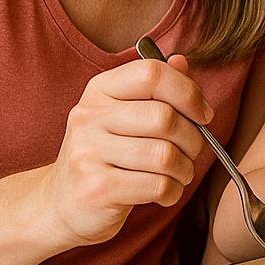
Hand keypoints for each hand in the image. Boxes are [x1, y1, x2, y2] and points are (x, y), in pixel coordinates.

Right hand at [43, 54, 211, 247]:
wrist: (61, 203)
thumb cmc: (104, 154)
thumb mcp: (124, 114)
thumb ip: (155, 88)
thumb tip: (181, 61)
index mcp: (99, 90)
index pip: (152, 73)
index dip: (188, 92)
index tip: (203, 114)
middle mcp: (89, 116)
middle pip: (165, 117)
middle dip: (193, 138)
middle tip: (192, 151)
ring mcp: (88, 153)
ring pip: (165, 155)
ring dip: (185, 169)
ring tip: (179, 173)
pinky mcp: (96, 189)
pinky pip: (157, 186)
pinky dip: (173, 192)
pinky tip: (165, 192)